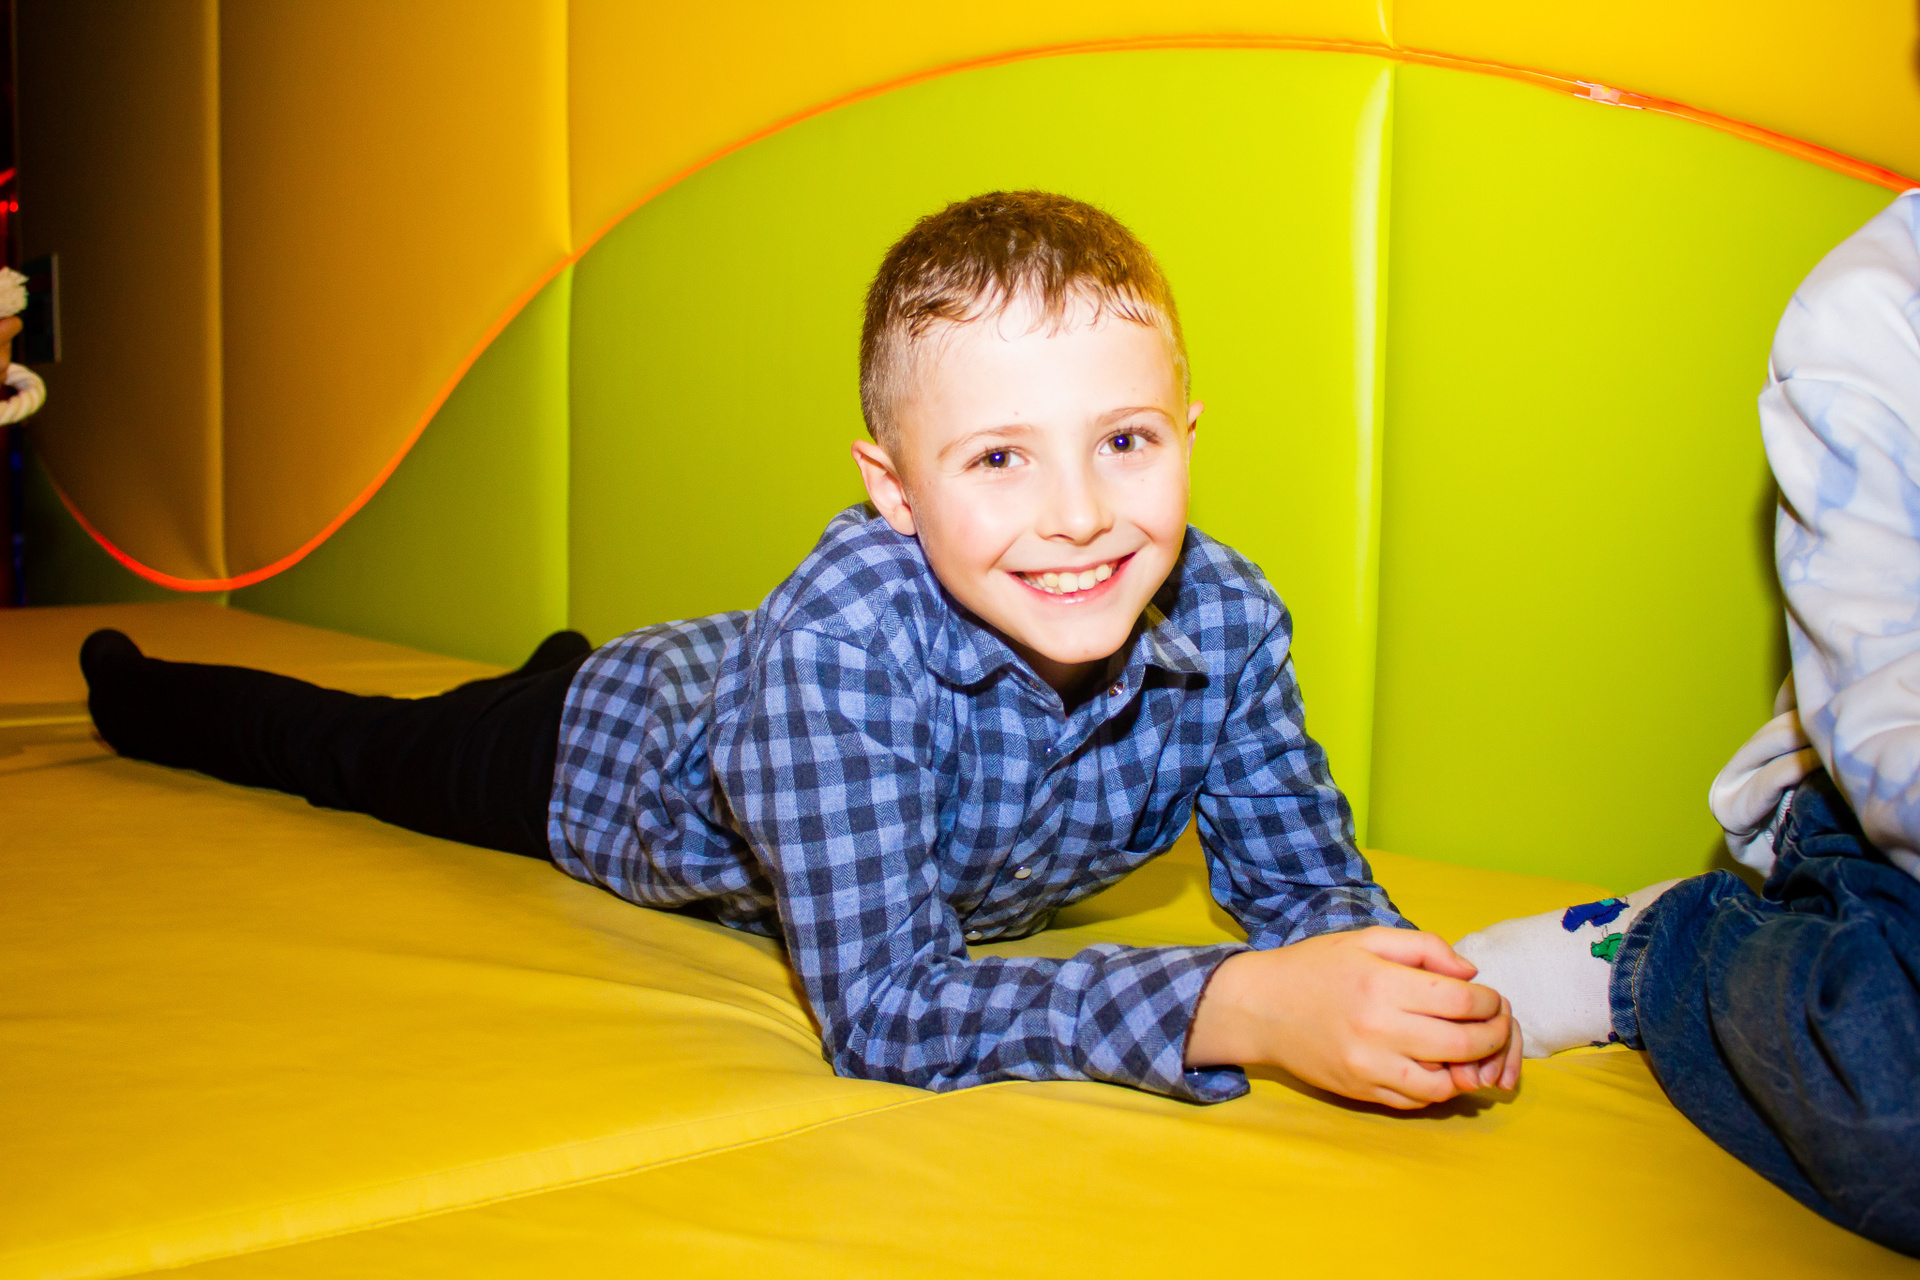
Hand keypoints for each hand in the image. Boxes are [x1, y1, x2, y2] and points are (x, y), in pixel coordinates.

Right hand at [1186, 927, 1519, 1108]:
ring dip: (1469, 1069)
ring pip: (1445, 1083)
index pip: (1461, 1000)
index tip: (1491, 999)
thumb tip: (1471, 975)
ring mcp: (1369, 1067)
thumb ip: (1423, 947)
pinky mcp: (1360, 1092)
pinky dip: (1437, 1088)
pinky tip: (1437, 1067)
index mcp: (1382, 984)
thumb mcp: (1367, 939)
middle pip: (1463, 1045)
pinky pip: (1416, 1101)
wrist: (1259, 1007)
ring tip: (1469, 1051)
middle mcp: (1378, 1029)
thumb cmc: (1316, 966)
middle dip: (1494, 1036)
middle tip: (1496, 1027)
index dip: (1489, 1002)